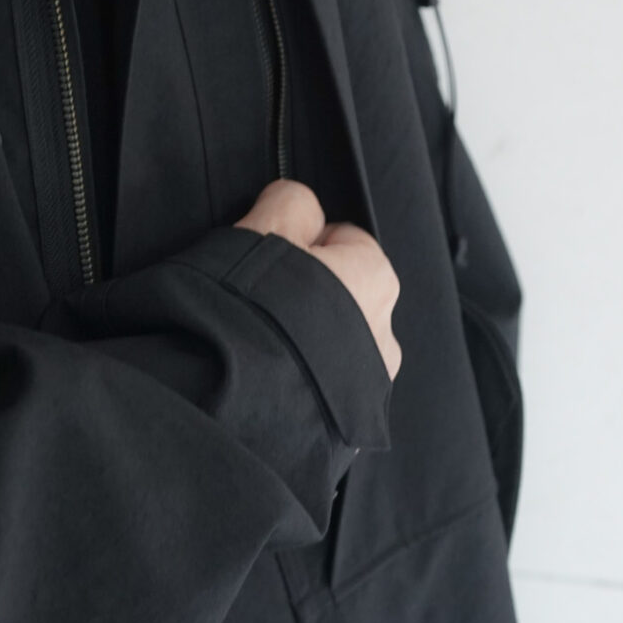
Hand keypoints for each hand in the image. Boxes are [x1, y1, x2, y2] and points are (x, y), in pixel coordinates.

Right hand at [233, 178, 401, 383]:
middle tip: (263, 300)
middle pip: (341, 292)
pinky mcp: (348, 420)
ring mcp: (369, 382)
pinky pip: (325, 385)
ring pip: (334, 342)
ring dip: (306, 339)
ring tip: (263, 343)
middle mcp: (385, 331)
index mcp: (374, 277)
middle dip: (307, 293)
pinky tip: (270, 374)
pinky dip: (303, 378)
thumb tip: (299, 205)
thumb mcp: (265, 230)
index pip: (343, 239)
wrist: (237, 398)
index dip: (302, 242)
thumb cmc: (254, 309)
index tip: (272, 256)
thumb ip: (290, 202)